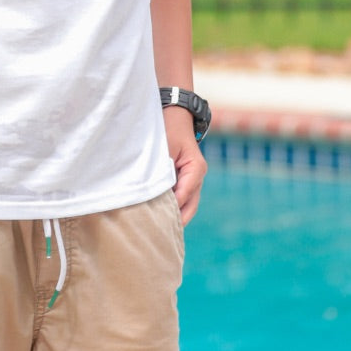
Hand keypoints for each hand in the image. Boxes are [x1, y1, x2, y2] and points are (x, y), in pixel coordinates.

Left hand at [163, 106, 206, 225]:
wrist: (174, 114)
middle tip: (158, 237)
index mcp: (196, 170)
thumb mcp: (164, 148)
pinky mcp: (183, 180)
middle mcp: (197, 177)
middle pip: (189, 207)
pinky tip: (157, 217)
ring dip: (173, 216)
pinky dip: (170, 207)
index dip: (171, 209)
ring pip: (185, 205)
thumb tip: (153, 192)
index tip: (157, 222)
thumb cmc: (168, 128)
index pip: (184, 196)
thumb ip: (162, 171)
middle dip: (175, 221)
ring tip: (156, 231)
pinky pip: (179, 198)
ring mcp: (192, 180)